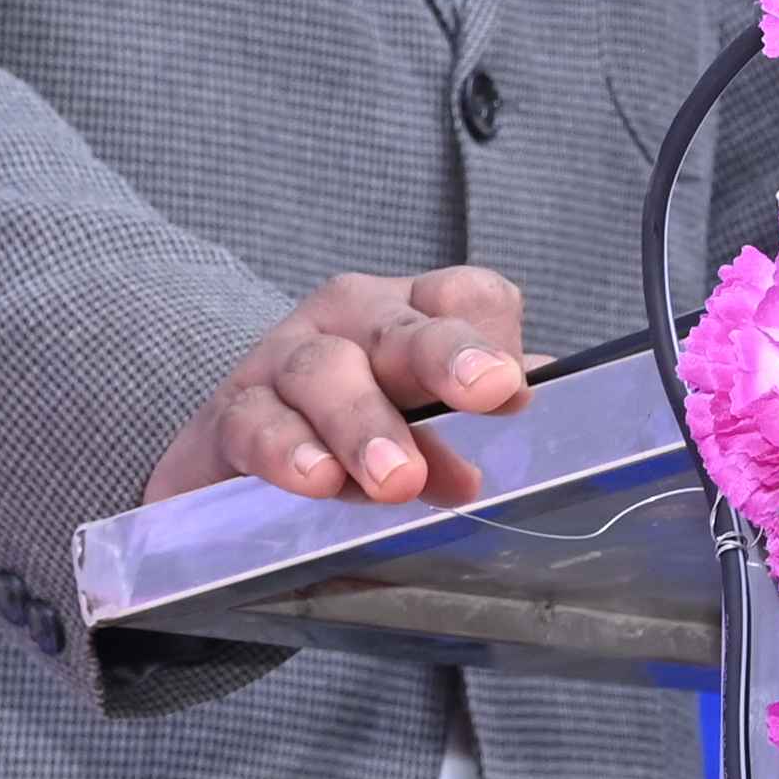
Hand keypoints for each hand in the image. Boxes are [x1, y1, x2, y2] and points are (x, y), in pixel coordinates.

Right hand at [147, 268, 535, 509]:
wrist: (240, 460)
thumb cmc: (355, 434)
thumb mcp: (425, 424)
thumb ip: (480, 422)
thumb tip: (547, 412)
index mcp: (412, 316)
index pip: (465, 298)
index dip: (493, 336)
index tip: (514, 389)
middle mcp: (349, 322)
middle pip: (400, 327)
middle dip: (446, 355)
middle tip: (488, 391)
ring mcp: (283, 361)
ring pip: (324, 371)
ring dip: (364, 422)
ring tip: (397, 479)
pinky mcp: (231, 414)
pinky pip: (256, 423)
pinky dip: (287, 450)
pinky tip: (316, 479)